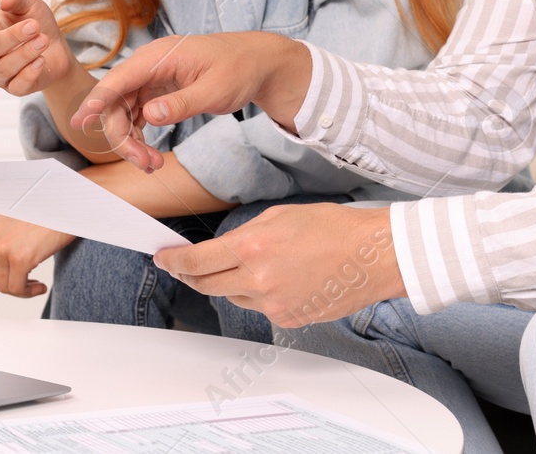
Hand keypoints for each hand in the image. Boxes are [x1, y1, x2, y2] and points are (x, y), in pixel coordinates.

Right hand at [0, 0, 73, 97]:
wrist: (56, 46)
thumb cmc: (35, 22)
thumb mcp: (29, 3)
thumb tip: (4, 0)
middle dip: (13, 37)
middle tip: (35, 26)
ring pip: (4, 69)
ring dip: (25, 53)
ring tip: (44, 40)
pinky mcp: (14, 88)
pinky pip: (17, 86)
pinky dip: (29, 73)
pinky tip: (41, 60)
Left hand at [0, 215, 73, 297]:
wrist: (66, 206)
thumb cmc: (47, 215)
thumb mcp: (15, 225)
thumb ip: (3, 242)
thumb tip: (3, 269)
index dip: (3, 275)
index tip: (18, 276)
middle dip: (12, 283)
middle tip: (30, 282)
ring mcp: (3, 249)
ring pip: (4, 286)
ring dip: (22, 290)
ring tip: (37, 284)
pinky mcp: (19, 259)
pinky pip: (18, 288)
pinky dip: (30, 292)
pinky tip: (41, 286)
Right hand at [72, 32, 305, 171]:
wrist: (259, 62)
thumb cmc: (239, 68)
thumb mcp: (214, 90)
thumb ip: (181, 104)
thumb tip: (149, 115)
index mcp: (161, 56)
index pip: (119, 79)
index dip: (96, 101)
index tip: (80, 122)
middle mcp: (151, 64)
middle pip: (117, 101)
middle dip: (123, 136)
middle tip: (145, 165)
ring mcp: (154, 76)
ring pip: (125, 110)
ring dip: (131, 140)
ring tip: (152, 165)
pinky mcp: (160, 89)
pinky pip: (138, 113)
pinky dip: (140, 134)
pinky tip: (150, 154)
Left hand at [154, 204, 405, 326]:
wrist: (372, 256)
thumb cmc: (333, 228)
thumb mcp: (280, 216)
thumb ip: (245, 234)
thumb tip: (222, 248)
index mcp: (253, 246)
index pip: (197, 261)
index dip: (174, 261)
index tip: (164, 258)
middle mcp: (258, 279)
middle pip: (207, 285)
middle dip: (192, 275)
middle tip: (184, 266)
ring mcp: (273, 304)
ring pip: (234, 296)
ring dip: (232, 283)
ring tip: (258, 264)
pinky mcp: (287, 319)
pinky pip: (260, 308)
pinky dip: (262, 294)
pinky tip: (285, 278)